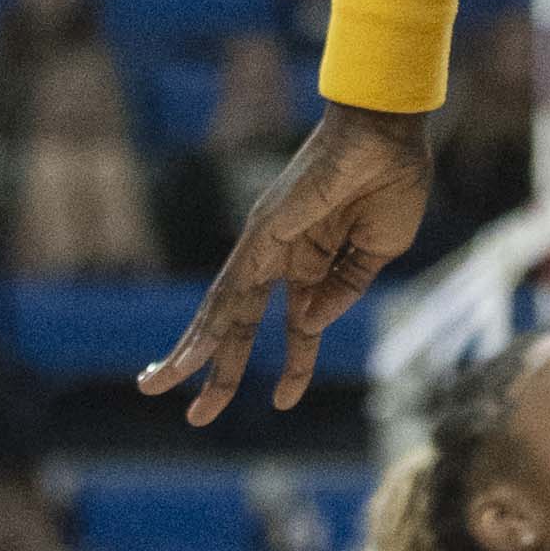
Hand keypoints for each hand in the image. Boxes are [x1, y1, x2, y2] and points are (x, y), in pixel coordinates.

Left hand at [136, 102, 435, 422]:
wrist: (388, 133)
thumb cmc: (392, 180)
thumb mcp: (378, 251)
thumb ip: (343, 289)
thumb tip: (307, 323)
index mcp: (316, 261)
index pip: (298, 325)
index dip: (295, 364)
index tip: (283, 401)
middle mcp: (283, 257)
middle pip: (240, 325)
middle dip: (219, 371)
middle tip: (195, 416)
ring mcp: (268, 245)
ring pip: (222, 311)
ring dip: (192, 353)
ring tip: (157, 389)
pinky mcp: (262, 234)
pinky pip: (229, 288)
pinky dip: (207, 324)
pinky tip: (191, 355)